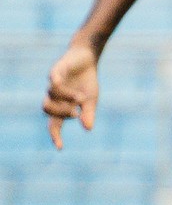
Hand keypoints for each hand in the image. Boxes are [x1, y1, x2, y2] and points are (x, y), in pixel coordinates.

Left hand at [43, 33, 100, 149]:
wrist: (87, 57)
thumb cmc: (86, 80)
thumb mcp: (91, 99)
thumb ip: (88, 113)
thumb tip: (88, 129)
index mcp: (61, 106)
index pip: (54, 124)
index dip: (56, 135)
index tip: (60, 147)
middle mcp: (54, 97)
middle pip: (47, 110)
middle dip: (61, 114)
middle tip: (76, 113)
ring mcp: (53, 84)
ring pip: (51, 96)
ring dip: (66, 99)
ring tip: (81, 98)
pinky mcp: (56, 71)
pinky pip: (53, 80)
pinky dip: (56, 84)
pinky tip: (60, 84)